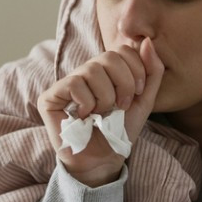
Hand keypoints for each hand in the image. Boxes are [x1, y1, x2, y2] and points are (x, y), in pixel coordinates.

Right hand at [37, 38, 163, 186]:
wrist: (104, 160)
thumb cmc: (120, 132)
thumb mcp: (144, 101)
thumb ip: (151, 72)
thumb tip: (147, 41)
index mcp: (106, 71)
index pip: (123, 49)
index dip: (136, 70)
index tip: (137, 95)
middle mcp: (85, 72)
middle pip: (110, 56)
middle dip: (124, 84)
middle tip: (121, 106)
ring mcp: (66, 83)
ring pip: (92, 70)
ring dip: (105, 98)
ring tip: (101, 114)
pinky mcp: (50, 96)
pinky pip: (74, 84)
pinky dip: (87, 104)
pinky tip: (84, 117)